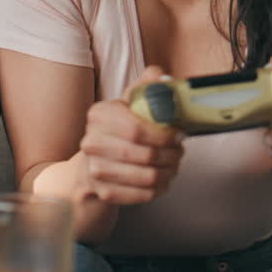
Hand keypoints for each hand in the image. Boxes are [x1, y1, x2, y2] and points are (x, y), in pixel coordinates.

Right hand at [79, 66, 184, 204]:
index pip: (137, 128)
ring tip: (174, 165)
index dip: (164, 135)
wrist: (92, 166)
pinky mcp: (103, 192)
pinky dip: (160, 189)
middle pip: (145, 155)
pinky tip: (163, 180)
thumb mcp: (128, 105)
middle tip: (180, 152)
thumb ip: (146, 87)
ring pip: (148, 177)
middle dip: (171, 155)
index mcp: (99, 115)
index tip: (179, 135)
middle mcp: (91, 142)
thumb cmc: (117, 132)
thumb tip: (160, 76)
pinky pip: (143, 195)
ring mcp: (95, 169)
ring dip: (169, 172)